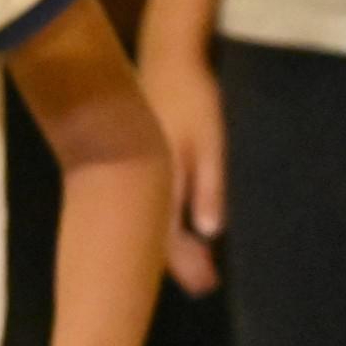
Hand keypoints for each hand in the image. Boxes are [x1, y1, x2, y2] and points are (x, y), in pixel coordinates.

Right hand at [137, 45, 225, 295]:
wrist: (166, 59)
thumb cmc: (192, 99)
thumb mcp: (209, 142)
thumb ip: (210, 187)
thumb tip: (211, 233)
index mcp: (157, 183)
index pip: (168, 241)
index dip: (187, 267)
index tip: (207, 286)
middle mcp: (139, 185)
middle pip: (154, 237)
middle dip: (180, 263)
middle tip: (206, 284)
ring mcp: (134, 175)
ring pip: (150, 222)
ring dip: (171, 243)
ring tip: (199, 260)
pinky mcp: (135, 164)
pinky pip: (147, 205)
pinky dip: (164, 222)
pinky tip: (181, 225)